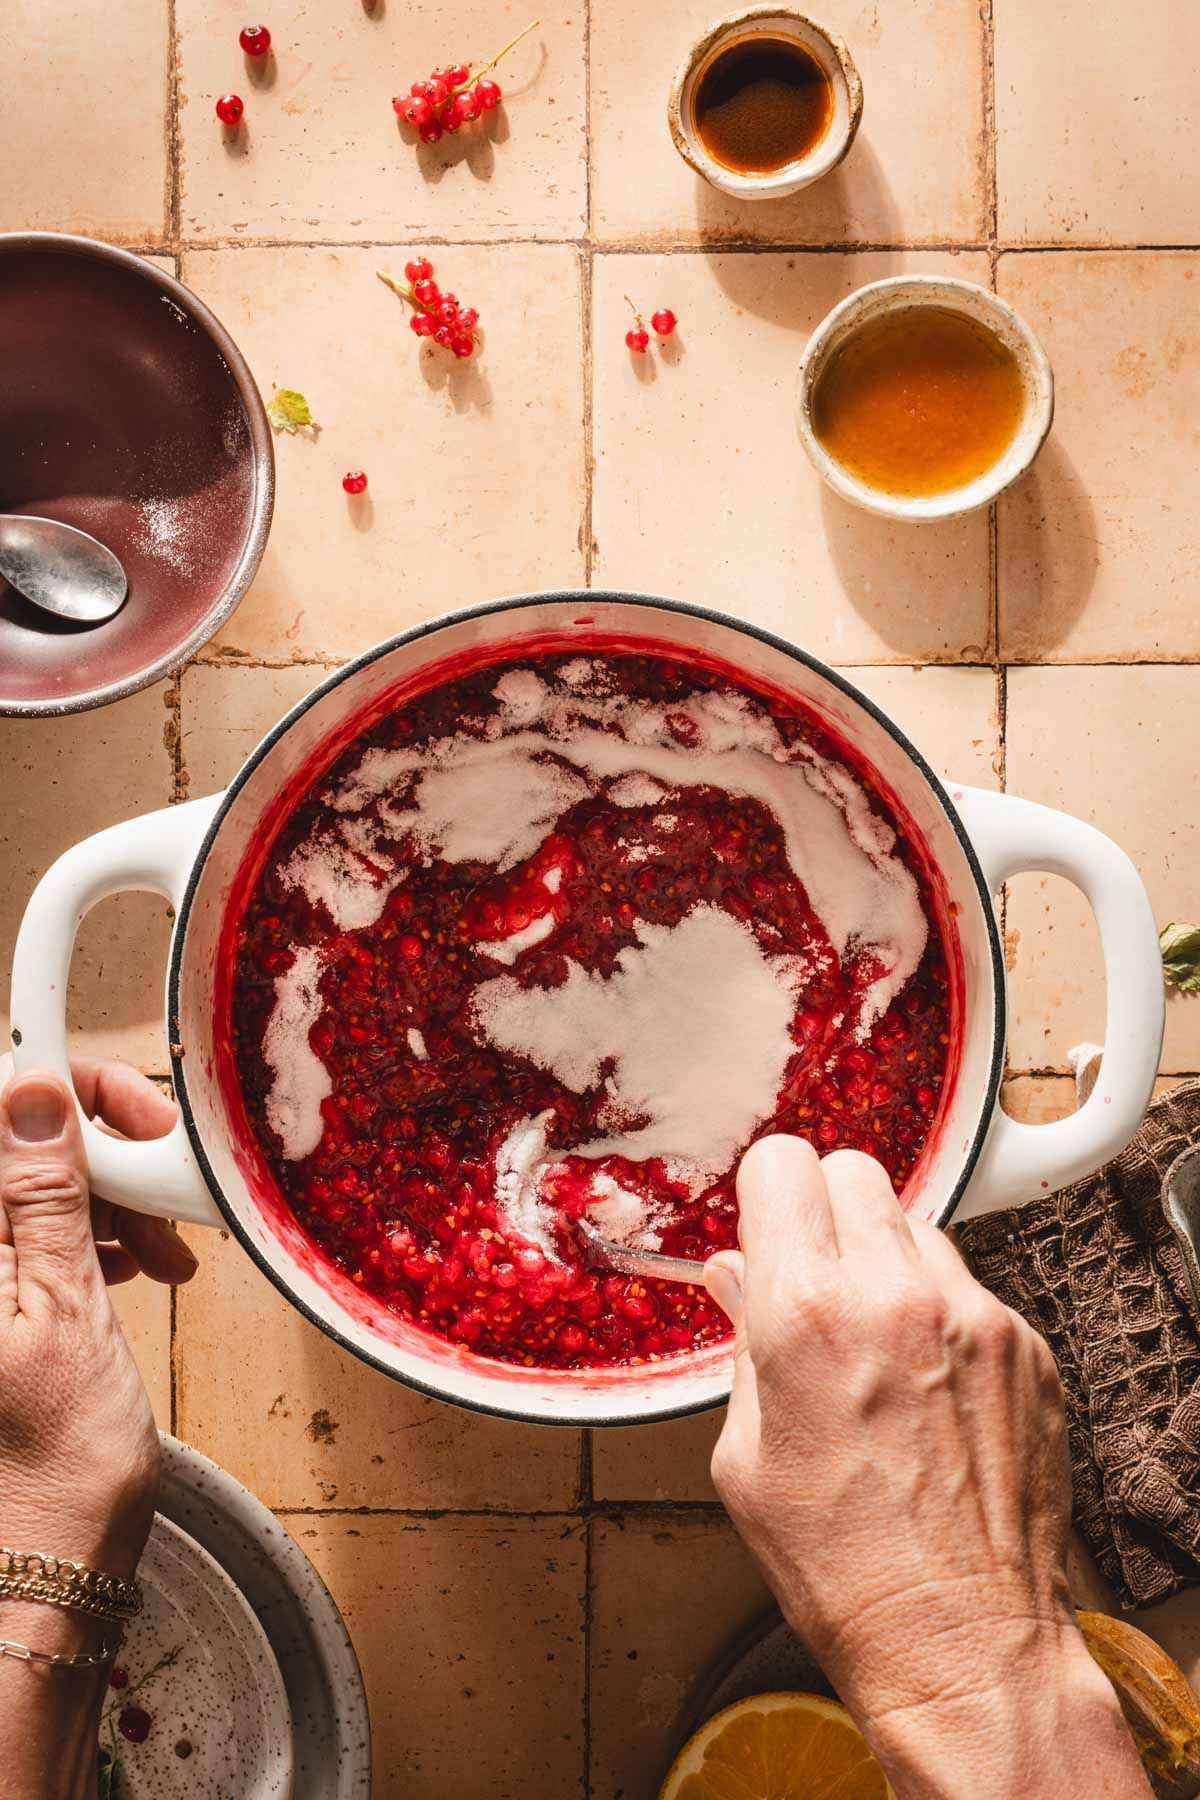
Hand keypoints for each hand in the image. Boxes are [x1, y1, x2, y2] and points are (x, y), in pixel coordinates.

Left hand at [0, 1062, 197, 1581]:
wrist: (53, 1557)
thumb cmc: (54, 1465)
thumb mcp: (66, 1310)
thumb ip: (44, 1197)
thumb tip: (33, 1094)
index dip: (52, 1090)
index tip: (120, 1099)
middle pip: (14, 1148)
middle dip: (94, 1144)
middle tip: (162, 1170)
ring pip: (36, 1185)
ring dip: (106, 1192)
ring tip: (162, 1242)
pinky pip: (38, 1230)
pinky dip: (93, 1232)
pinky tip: (135, 1260)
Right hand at [705, 1136, 1149, 1799]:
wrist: (962, 1643)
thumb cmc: (846, 1571)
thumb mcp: (746, 1458)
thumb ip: (742, 1344)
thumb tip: (735, 1278)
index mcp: (805, 1315)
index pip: (783, 1165)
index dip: (765, 1192)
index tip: (765, 1220)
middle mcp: (894, 1296)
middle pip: (853, 1170)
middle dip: (823, 1211)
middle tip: (813, 1273)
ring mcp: (972, 1316)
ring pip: (916, 1224)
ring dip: (885, 1259)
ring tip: (873, 1340)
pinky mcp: (1024, 1346)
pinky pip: (970, 1287)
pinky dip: (940, 1313)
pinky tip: (926, 1382)